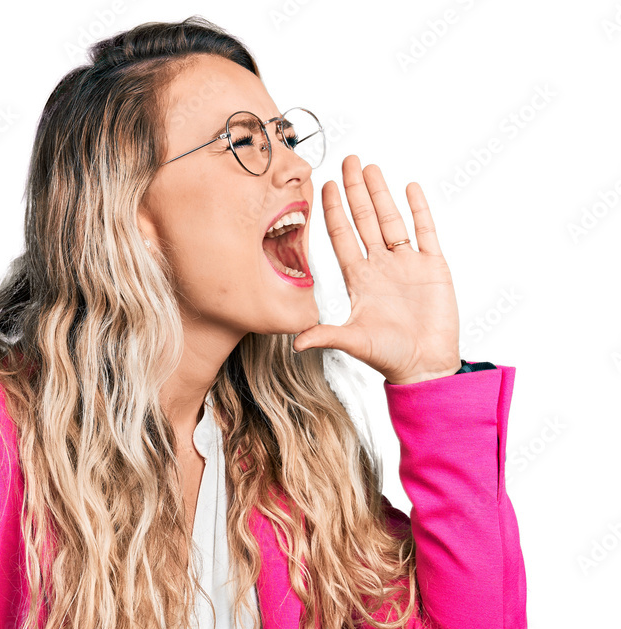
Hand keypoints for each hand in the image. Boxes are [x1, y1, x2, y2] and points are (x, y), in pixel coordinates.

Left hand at [292, 155, 460, 384]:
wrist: (425, 365)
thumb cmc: (388, 356)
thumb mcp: (353, 342)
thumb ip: (327, 335)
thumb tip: (296, 342)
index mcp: (359, 279)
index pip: (343, 237)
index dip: (335, 211)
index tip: (326, 186)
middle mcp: (380, 266)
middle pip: (365, 220)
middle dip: (355, 191)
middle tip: (348, 160)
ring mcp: (407, 264)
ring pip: (392, 219)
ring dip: (381, 194)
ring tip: (370, 167)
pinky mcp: (433, 267)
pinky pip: (425, 231)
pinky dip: (418, 209)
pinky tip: (409, 188)